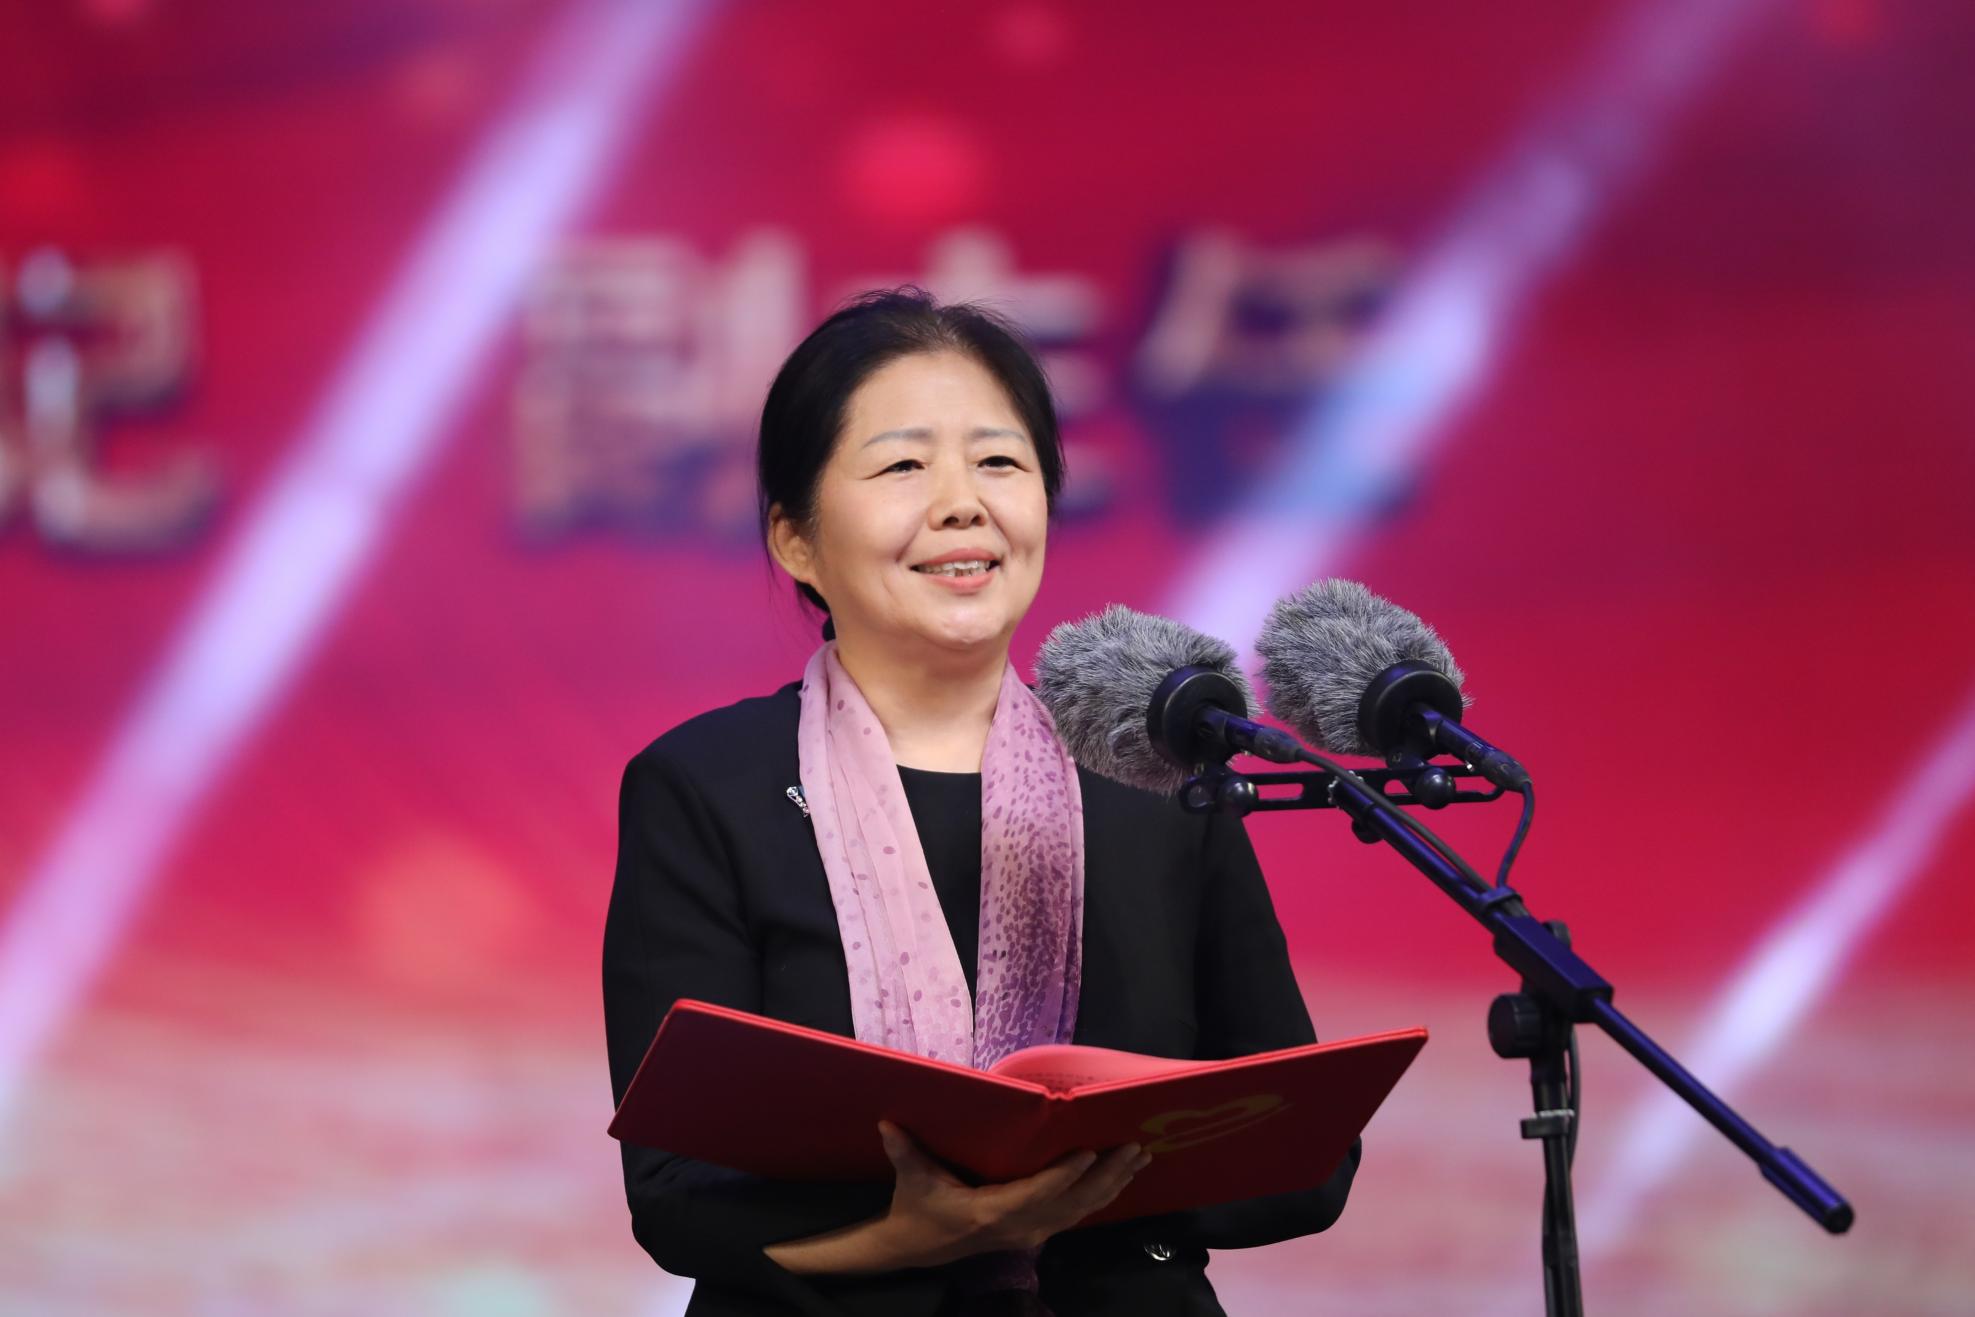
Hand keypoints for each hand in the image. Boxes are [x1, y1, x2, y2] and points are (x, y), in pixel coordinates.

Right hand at [871, 1119, 1151, 1267]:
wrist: (919, 1247)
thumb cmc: (918, 1207)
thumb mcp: (912, 1179)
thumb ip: (905, 1152)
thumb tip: (887, 1124)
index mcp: (990, 1211)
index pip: (1035, 1193)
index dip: (1063, 1176)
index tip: (1090, 1154)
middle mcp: (1018, 1226)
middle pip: (1072, 1204)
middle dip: (1106, 1177)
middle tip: (1134, 1149)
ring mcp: (1030, 1233)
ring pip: (1081, 1211)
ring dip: (1112, 1186)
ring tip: (1139, 1159)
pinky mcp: (1036, 1232)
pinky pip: (1076, 1215)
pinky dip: (1101, 1197)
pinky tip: (1121, 1179)